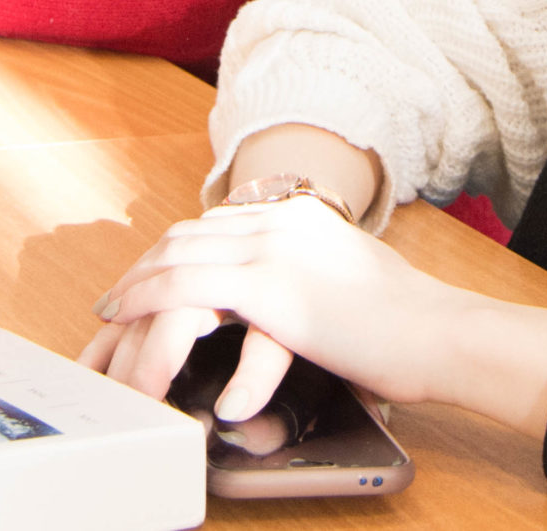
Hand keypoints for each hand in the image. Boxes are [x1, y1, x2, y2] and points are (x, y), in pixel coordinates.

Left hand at [81, 196, 491, 419]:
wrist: (438, 331)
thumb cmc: (407, 322)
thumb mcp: (352, 278)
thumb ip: (315, 275)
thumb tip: (298, 298)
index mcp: (302, 215)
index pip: (218, 221)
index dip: (175, 248)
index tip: (152, 272)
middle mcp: (282, 221)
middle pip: (188, 233)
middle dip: (146, 264)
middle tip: (117, 294)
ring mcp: (272, 249)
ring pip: (176, 256)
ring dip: (133, 284)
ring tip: (108, 310)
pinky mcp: (267, 288)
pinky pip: (182, 288)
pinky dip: (143, 299)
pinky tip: (123, 315)